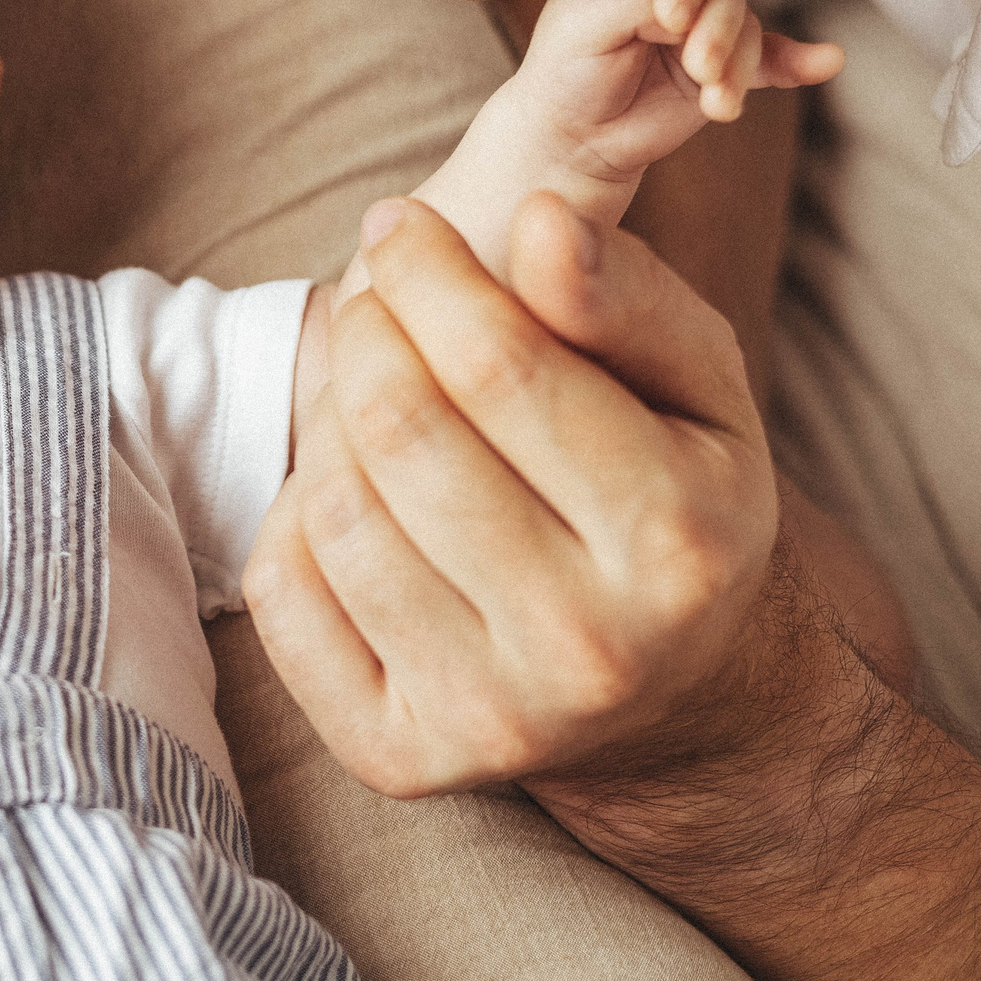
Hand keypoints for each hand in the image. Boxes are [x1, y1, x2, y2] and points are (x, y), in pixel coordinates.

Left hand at [249, 191, 776, 792]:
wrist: (672, 698)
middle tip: (380, 305)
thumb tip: (538, 221)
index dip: (430, 272)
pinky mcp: (401, 759)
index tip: (400, 224)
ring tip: (370, 393)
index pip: (501, 367)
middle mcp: (588, 647)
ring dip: (328, 420)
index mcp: (679, 541)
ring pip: (334, 508)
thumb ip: (623, 296)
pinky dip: (292, 518)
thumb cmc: (674, 496)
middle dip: (370, 332)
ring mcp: (490, 719)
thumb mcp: (695, 385)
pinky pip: (284, 595)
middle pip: (403, 432)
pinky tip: (351, 493)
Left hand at [529, 0, 841, 173]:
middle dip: (719, 27)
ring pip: (747, 25)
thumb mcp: (582, 22)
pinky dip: (796, 62)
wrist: (575, 139)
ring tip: (715, 101)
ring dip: (739, 64)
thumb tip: (691, 5)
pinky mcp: (724, 66)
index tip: (669, 19)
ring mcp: (702, 25)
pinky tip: (825, 62)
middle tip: (697, 66)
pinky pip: (772, 57)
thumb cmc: (566, 70)